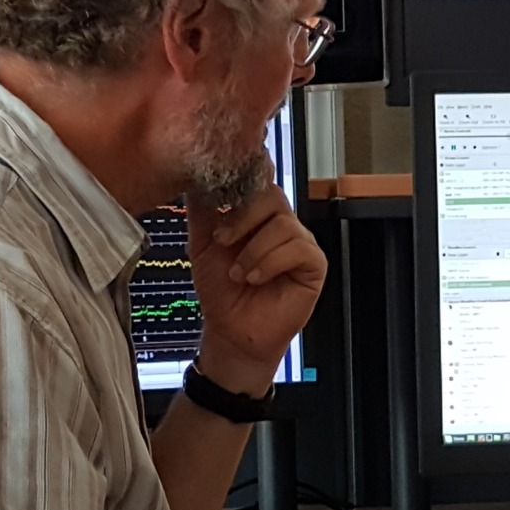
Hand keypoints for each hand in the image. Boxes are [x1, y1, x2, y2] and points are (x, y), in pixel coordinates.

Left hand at [186, 183, 324, 391]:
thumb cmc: (222, 292)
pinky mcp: (313, 265)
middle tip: (222, 241)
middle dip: (243, 217)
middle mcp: (282, 225)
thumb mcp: (202, 245)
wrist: (230, 330)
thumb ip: (202, 212)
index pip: (261, 181)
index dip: (247, 180)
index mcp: (258, 216)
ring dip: (254, 250)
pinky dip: (271, 263)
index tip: (225, 190)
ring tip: (239, 272)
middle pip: (272, 196)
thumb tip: (196, 179)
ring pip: (283, 225)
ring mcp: (300, 244)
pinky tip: (256, 278)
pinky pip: (298, 250)